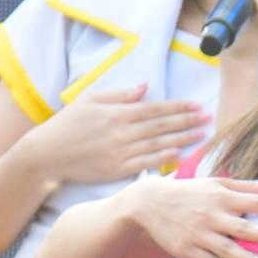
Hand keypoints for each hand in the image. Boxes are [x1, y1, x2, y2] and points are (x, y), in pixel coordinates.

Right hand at [29, 84, 210, 184]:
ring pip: (159, 144)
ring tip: (202, 134)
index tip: (197, 105)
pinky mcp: (117, 170)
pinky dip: (164, 158)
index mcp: (118, 113)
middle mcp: (123, 131)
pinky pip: (146, 163)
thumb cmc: (67, 125)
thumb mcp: (90, 100)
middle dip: (188, 121)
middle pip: (162, 125)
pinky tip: (180, 154)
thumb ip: (120, 95)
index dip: (179, 107)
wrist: (48, 154)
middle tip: (208, 118)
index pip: (156, 108)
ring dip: (183, 138)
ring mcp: (121, 152)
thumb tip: (145, 87)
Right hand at [128, 173, 257, 257]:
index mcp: (222, 197)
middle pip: (241, 227)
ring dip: (244, 257)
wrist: (150, 202)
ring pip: (225, 248)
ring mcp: (199, 235)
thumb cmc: (190, 191)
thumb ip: (249, 186)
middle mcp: (212, 216)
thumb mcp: (217, 183)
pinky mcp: (187, 250)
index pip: (255, 200)